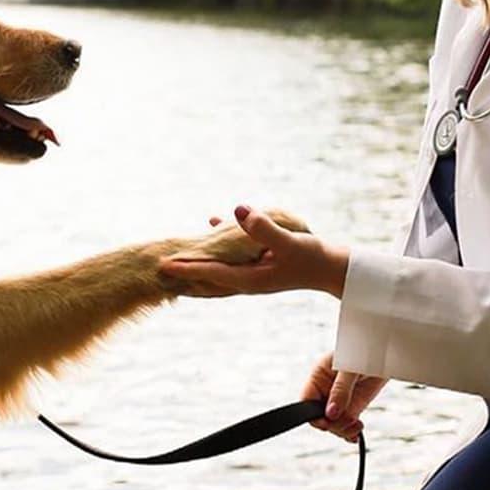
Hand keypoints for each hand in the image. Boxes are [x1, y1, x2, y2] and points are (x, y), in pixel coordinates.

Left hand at [160, 205, 349, 297]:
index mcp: (249, 279)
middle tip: (155, 268)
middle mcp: (246, 279)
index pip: (210, 274)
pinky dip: (219, 243)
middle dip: (183, 272)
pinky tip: (213, 222)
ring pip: (216, 268)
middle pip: (206, 278)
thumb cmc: (314, 258)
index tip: (162, 265)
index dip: (186, 268)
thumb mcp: (289, 241)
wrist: (334, 269)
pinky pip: (232, 255)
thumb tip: (236, 210)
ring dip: (197, 261)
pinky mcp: (260, 263)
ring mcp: (252, 273)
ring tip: (176, 254)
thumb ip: (263, 228)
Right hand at [302, 351, 386, 442]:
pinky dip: (350, 432)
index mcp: (318, 377)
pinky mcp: (352, 408)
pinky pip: (345, 425)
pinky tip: (356, 432)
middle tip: (348, 422)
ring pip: (332, 424)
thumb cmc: (364, 353)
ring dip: (343, 429)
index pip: (306, 401)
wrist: (384, 356)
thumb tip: (331, 412)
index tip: (328, 420)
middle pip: (319, 417)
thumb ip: (340, 390)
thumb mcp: (350, 369)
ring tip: (356, 425)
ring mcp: (338, 401)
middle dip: (332, 424)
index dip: (314, 414)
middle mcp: (325, 391)